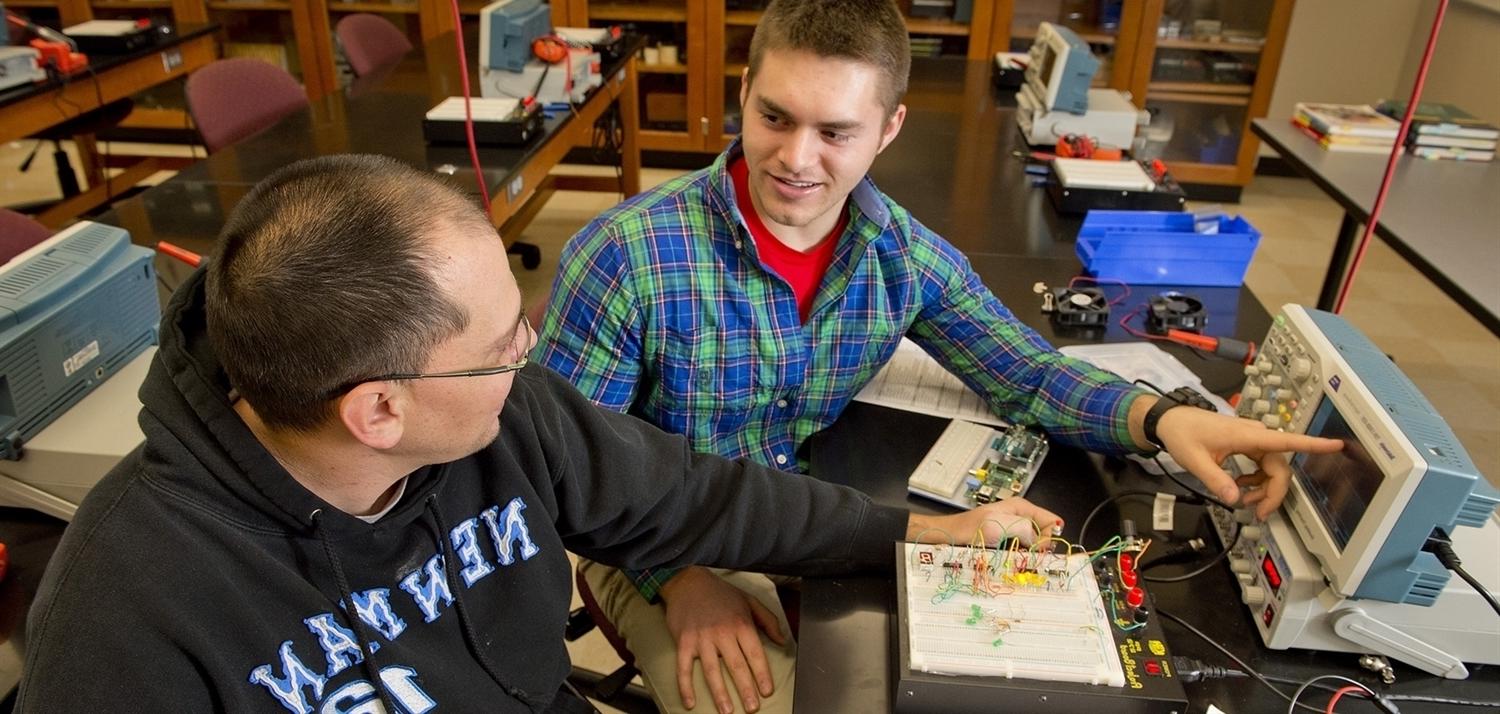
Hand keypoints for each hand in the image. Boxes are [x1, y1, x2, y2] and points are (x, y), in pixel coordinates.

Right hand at [659, 567, 786, 712]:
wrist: (688, 581)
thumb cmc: (720, 593)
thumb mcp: (749, 600)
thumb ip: (768, 620)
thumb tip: (782, 640)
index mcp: (741, 623)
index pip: (755, 653)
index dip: (762, 674)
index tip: (767, 691)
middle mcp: (722, 632)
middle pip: (736, 666)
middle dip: (745, 689)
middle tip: (752, 708)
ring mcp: (701, 638)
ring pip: (711, 671)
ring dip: (719, 693)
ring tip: (727, 711)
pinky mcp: (683, 642)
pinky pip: (683, 668)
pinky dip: (686, 687)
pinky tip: (690, 702)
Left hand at [907, 497, 1062, 547]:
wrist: (950, 536)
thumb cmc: (970, 528)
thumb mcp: (999, 525)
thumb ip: (1024, 529)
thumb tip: (1042, 542)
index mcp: (1022, 507)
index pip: (1052, 522)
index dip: (1049, 537)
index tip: (1038, 549)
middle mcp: (1021, 517)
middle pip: (1044, 535)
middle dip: (1039, 548)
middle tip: (1025, 554)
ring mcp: (1013, 530)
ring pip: (1033, 546)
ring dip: (1028, 554)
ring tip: (1015, 557)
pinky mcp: (1006, 542)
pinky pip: (1021, 551)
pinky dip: (1019, 557)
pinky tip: (1009, 560)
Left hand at [1154, 405, 1342, 519]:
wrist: (1169, 421)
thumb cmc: (1182, 433)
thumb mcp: (1196, 460)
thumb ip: (1216, 480)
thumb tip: (1234, 498)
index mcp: (1247, 435)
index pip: (1287, 440)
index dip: (1313, 445)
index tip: (1336, 445)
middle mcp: (1254, 436)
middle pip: (1279, 467)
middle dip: (1273, 492)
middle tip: (1259, 512)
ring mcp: (1251, 440)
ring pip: (1272, 468)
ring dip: (1263, 488)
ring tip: (1244, 501)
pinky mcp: (1246, 445)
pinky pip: (1261, 465)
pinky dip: (1255, 480)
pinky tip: (1240, 487)